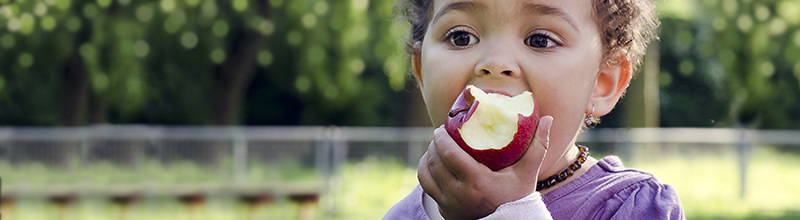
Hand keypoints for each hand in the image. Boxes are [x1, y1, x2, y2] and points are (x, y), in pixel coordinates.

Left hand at [418, 116, 552, 218]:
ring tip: (434, 147)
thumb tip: (549, 118)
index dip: (440, 138)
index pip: (449, 153)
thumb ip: (538, 146)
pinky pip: (426, 187)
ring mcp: (449, 204)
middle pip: (435, 161)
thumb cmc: (518, 197)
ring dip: (427, 157)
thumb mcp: (528, 173)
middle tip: (439, 134)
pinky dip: (425, 172)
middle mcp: (459, 194)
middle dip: (433, 144)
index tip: (441, 128)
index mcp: (476, 182)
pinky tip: (431, 163)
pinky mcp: (444, 211)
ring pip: (426, 174)